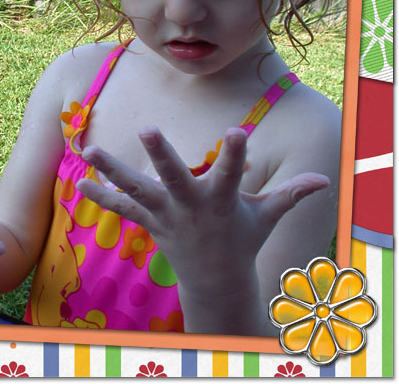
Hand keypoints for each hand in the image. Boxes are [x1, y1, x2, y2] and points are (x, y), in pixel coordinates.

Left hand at [76, 126, 328, 297]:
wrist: (215, 279)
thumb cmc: (243, 239)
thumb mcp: (267, 217)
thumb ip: (291, 194)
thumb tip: (326, 181)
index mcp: (222, 201)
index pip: (233, 173)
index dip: (235, 154)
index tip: (237, 131)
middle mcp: (191, 207)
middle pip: (174, 178)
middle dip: (161, 155)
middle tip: (147, 129)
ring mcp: (166, 216)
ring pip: (136, 190)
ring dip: (113, 171)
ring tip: (89, 149)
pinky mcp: (152, 223)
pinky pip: (124, 210)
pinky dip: (104, 197)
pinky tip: (81, 184)